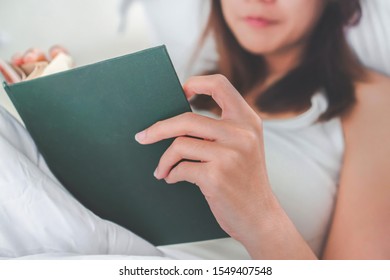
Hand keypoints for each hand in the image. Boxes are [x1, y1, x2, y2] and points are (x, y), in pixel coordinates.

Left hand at [135, 75, 277, 246]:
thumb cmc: (246, 181)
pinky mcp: (217, 176)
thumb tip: (177, 123)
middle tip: (142, 137)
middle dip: (158, 129)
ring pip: (179, 145)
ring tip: (163, 169)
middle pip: (186, 119)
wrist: (260, 216)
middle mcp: (241, 134)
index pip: (220, 85)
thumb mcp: (244, 147)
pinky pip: (181, 168)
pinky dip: (171, 174)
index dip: (196, 82)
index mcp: (248, 121)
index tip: (181, 92)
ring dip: (164, 160)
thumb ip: (221, 130)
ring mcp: (229, 155)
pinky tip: (172, 178)